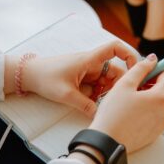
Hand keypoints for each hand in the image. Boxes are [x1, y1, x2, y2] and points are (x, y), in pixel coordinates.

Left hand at [21, 41, 136, 117]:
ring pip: (105, 81)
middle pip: (114, 71)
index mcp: (89, 60)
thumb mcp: (66, 94)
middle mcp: (90, 64)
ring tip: (99, 104)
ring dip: (105, 92)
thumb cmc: (45, 77)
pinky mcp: (81, 78)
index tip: (135, 69)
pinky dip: (96, 95)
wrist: (28, 75)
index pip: (114, 48)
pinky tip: (91, 103)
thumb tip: (99, 115)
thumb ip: (85, 105)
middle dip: (116, 86)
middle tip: (113, 101)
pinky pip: (95, 86)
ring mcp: (86, 71)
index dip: (128, 54)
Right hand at [89, 54, 163, 152]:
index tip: (142, 74)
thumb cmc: (113, 113)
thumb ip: (140, 68)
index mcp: (161, 97)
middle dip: (149, 87)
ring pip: (158, 105)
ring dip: (147, 100)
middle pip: (163, 91)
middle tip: (131, 90)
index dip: (154, 72)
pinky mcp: (155, 134)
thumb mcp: (124, 85)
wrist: (107, 141)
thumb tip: (152, 60)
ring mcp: (161, 125)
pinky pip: (154, 117)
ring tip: (128, 104)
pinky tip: (130, 115)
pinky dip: (146, 113)